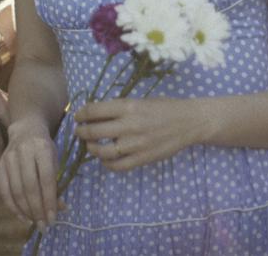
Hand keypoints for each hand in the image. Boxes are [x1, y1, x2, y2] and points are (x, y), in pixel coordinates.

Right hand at [0, 118, 60, 227]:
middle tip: (45, 226)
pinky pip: (4, 191)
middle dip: (38, 210)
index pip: (46, 178)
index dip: (50, 200)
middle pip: (30, 187)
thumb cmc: (44, 147)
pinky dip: (13, 207)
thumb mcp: (55, 160)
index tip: (54, 218)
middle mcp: (24, 152)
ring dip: (26, 211)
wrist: (25, 129)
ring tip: (36, 223)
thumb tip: (60, 208)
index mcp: (42, 147)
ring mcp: (8, 158)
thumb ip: (56, 182)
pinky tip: (22, 217)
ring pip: (16, 191)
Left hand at [73, 98, 207, 171]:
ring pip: (102, 151)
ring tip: (91, 145)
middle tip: (79, 131)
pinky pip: (117, 166)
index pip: (94, 110)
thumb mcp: (141, 101)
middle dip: (81, 131)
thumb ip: (120, 108)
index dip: (81, 113)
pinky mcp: (142, 159)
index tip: (78, 116)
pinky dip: (106, 163)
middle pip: (94, 131)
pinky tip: (106, 159)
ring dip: (91, 148)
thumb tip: (95, 114)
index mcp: (129, 106)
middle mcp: (130, 125)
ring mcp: (135, 144)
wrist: (189, 122)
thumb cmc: (165, 108)